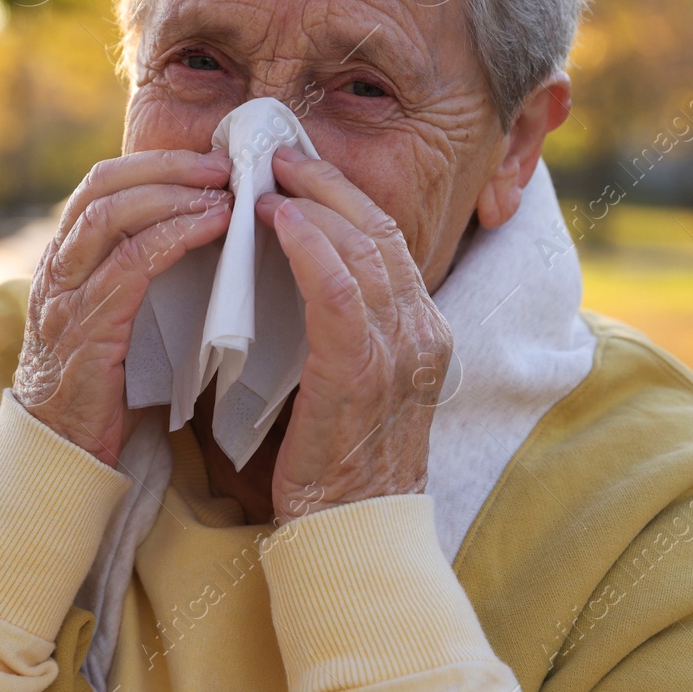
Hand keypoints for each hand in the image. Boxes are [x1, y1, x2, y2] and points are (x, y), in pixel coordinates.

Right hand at [15, 148, 233, 464]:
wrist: (59, 452)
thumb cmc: (98, 387)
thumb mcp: (110, 317)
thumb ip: (135, 276)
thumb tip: (194, 235)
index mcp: (64, 260)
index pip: (100, 184)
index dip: (153, 163)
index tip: (204, 159)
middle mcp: (58, 268)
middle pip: (103, 186)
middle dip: (166, 166)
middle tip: (221, 164)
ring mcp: (66, 297)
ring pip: (111, 215)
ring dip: (173, 194)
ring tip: (222, 192)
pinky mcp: (86, 329)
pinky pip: (129, 265)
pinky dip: (173, 236)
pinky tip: (210, 228)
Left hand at [254, 145, 452, 522]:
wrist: (349, 536)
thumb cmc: (333, 466)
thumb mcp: (346, 385)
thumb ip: (331, 332)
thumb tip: (280, 280)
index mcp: (423, 335)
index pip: (389, 244)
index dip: (344, 199)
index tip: (300, 172)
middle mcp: (422, 334)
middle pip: (381, 231)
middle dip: (329, 184)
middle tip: (281, 155)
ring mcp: (400, 351)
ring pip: (363, 247)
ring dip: (313, 202)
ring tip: (269, 177)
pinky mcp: (362, 370)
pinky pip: (339, 288)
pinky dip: (308, 244)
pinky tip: (277, 220)